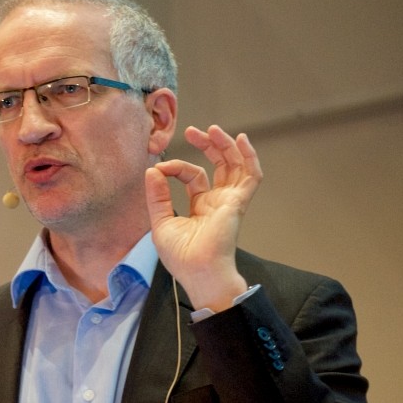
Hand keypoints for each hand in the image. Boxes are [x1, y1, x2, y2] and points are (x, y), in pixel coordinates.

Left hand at [144, 125, 262, 311]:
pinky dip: (249, 157)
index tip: (159, 169)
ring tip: (213, 130)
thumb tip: (152, 171)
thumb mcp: (160, 222)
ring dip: (226, 146)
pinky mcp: (237, 203)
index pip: (193, 176)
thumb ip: (157, 197)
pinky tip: (240, 140)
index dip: (176, 167)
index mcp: (200, 206)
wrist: (197, 272)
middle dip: (207, 146)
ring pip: (235, 166)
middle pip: (219, 165)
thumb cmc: (180, 256)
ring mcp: (229, 201)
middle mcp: (217, 201)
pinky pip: (251, 176)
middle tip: (193, 131)